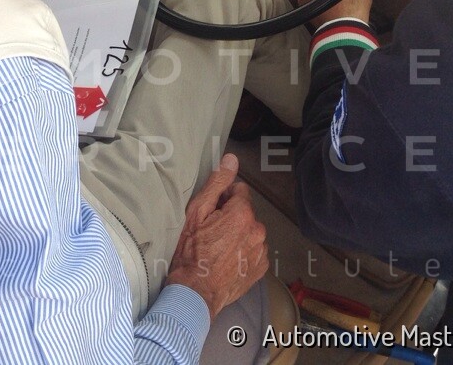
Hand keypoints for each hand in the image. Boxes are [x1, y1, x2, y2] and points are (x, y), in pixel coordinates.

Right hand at [165, 154, 267, 320]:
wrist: (195, 292)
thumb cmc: (191, 252)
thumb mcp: (196, 212)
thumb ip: (217, 183)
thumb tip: (231, 159)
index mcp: (243, 213)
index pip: (239, 190)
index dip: (222, 199)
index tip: (210, 213)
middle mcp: (258, 230)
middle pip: (245, 212)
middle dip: (231, 217)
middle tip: (211, 232)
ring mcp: (262, 251)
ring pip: (250, 230)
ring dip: (238, 234)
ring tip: (218, 248)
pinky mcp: (261, 268)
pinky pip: (254, 249)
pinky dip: (243, 251)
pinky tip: (227, 259)